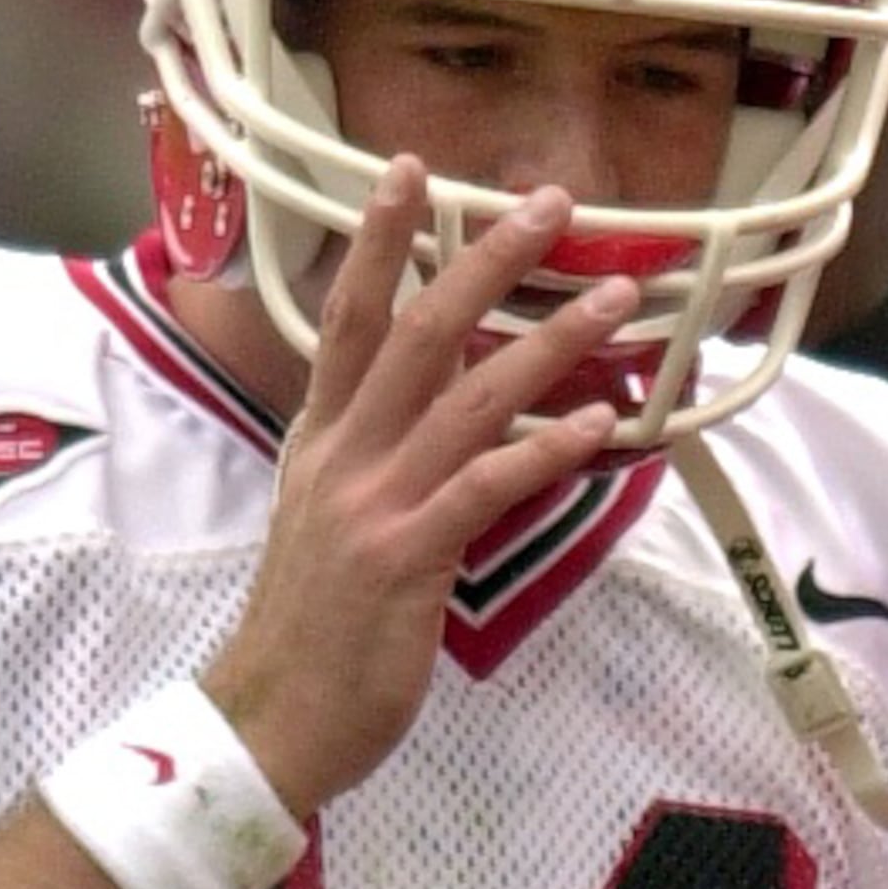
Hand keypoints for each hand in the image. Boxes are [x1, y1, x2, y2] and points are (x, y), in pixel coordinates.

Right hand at [201, 157, 635, 812]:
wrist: (273, 719)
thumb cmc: (315, 627)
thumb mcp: (330, 520)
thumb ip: (374, 458)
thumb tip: (432, 410)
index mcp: (321, 440)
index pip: (348, 317)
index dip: (376, 239)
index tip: (410, 168)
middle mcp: (342, 456)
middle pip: (416, 330)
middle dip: (485, 259)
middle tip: (552, 202)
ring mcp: (372, 503)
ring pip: (467, 396)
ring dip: (548, 341)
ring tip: (614, 300)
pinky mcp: (405, 558)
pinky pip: (486, 486)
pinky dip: (545, 446)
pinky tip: (600, 421)